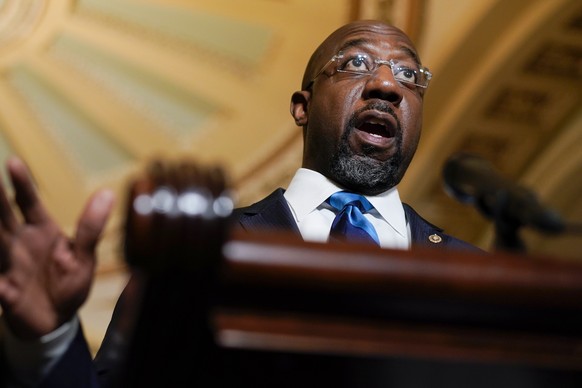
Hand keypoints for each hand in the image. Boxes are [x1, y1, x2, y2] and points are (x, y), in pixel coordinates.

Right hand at [0, 157, 113, 338]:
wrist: (57, 320)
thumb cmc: (70, 282)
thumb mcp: (85, 256)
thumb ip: (91, 227)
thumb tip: (108, 193)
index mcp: (41, 231)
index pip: (28, 203)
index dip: (22, 184)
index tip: (13, 161)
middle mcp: (19, 242)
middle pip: (2, 216)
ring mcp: (7, 265)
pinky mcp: (3, 291)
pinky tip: (0, 284)